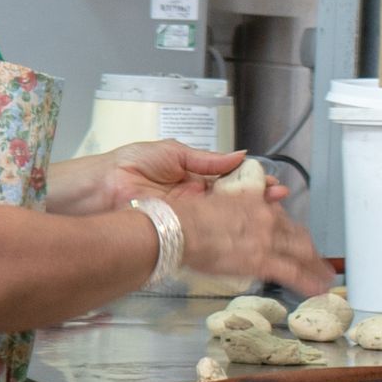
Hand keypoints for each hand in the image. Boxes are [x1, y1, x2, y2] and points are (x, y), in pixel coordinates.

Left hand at [99, 143, 285, 210]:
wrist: (101, 186)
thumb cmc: (132, 163)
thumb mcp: (174, 152)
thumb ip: (207, 159)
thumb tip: (240, 155)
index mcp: (195, 176)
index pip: (230, 179)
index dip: (251, 180)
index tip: (271, 181)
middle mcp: (195, 197)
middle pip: (232, 199)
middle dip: (257, 198)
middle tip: (279, 198)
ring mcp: (189, 214)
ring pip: (224, 215)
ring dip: (247, 214)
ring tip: (271, 212)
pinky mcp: (181, 228)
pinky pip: (207, 228)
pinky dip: (226, 227)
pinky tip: (245, 227)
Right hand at [168, 185, 330, 296]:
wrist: (177, 228)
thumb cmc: (184, 219)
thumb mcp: (213, 206)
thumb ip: (230, 213)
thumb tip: (232, 225)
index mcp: (254, 204)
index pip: (281, 219)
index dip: (291, 232)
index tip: (296, 239)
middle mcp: (266, 218)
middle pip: (297, 235)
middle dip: (310, 250)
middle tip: (320, 261)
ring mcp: (267, 239)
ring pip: (301, 253)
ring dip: (316, 266)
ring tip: (325, 277)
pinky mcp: (262, 260)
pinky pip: (293, 272)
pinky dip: (309, 281)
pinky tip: (318, 289)